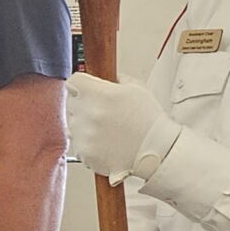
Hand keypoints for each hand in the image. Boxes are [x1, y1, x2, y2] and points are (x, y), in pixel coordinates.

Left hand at [65, 71, 176, 185]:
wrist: (158, 151)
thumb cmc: (150, 121)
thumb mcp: (137, 88)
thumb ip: (116, 79)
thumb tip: (106, 77)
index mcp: (100, 94)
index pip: (73, 81)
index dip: (81, 84)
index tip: (86, 88)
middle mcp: (88, 114)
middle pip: (71, 102)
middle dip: (83, 104)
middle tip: (102, 111)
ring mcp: (84, 135)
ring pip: (73, 124)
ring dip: (84, 124)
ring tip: (107, 129)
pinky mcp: (84, 153)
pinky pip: (78, 143)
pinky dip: (88, 143)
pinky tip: (105, 142)